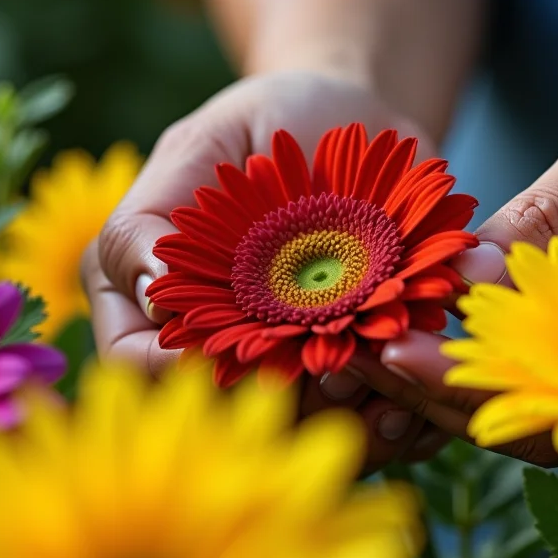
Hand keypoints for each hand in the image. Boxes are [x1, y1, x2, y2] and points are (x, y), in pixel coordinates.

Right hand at [81, 70, 449, 471]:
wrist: (366, 124)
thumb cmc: (274, 122)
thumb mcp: (210, 143)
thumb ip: (159, 214)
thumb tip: (148, 291)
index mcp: (149, 301)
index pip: (138, 367)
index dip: (181, 375)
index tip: (243, 353)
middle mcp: (210, 351)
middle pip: (224, 419)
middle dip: (283, 405)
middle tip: (337, 370)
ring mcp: (285, 374)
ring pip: (300, 436)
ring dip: (345, 421)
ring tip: (391, 383)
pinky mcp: (352, 378)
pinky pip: (367, 426)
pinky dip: (397, 421)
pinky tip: (419, 398)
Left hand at [371, 47, 557, 465]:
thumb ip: (550, 215)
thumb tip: (464, 279)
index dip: (472, 380)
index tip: (392, 351)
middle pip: (547, 422)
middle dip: (442, 403)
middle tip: (351, 364)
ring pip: (545, 419)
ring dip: (452, 404)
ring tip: (362, 364)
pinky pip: (554, 388)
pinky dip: (484, 381)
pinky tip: (415, 354)